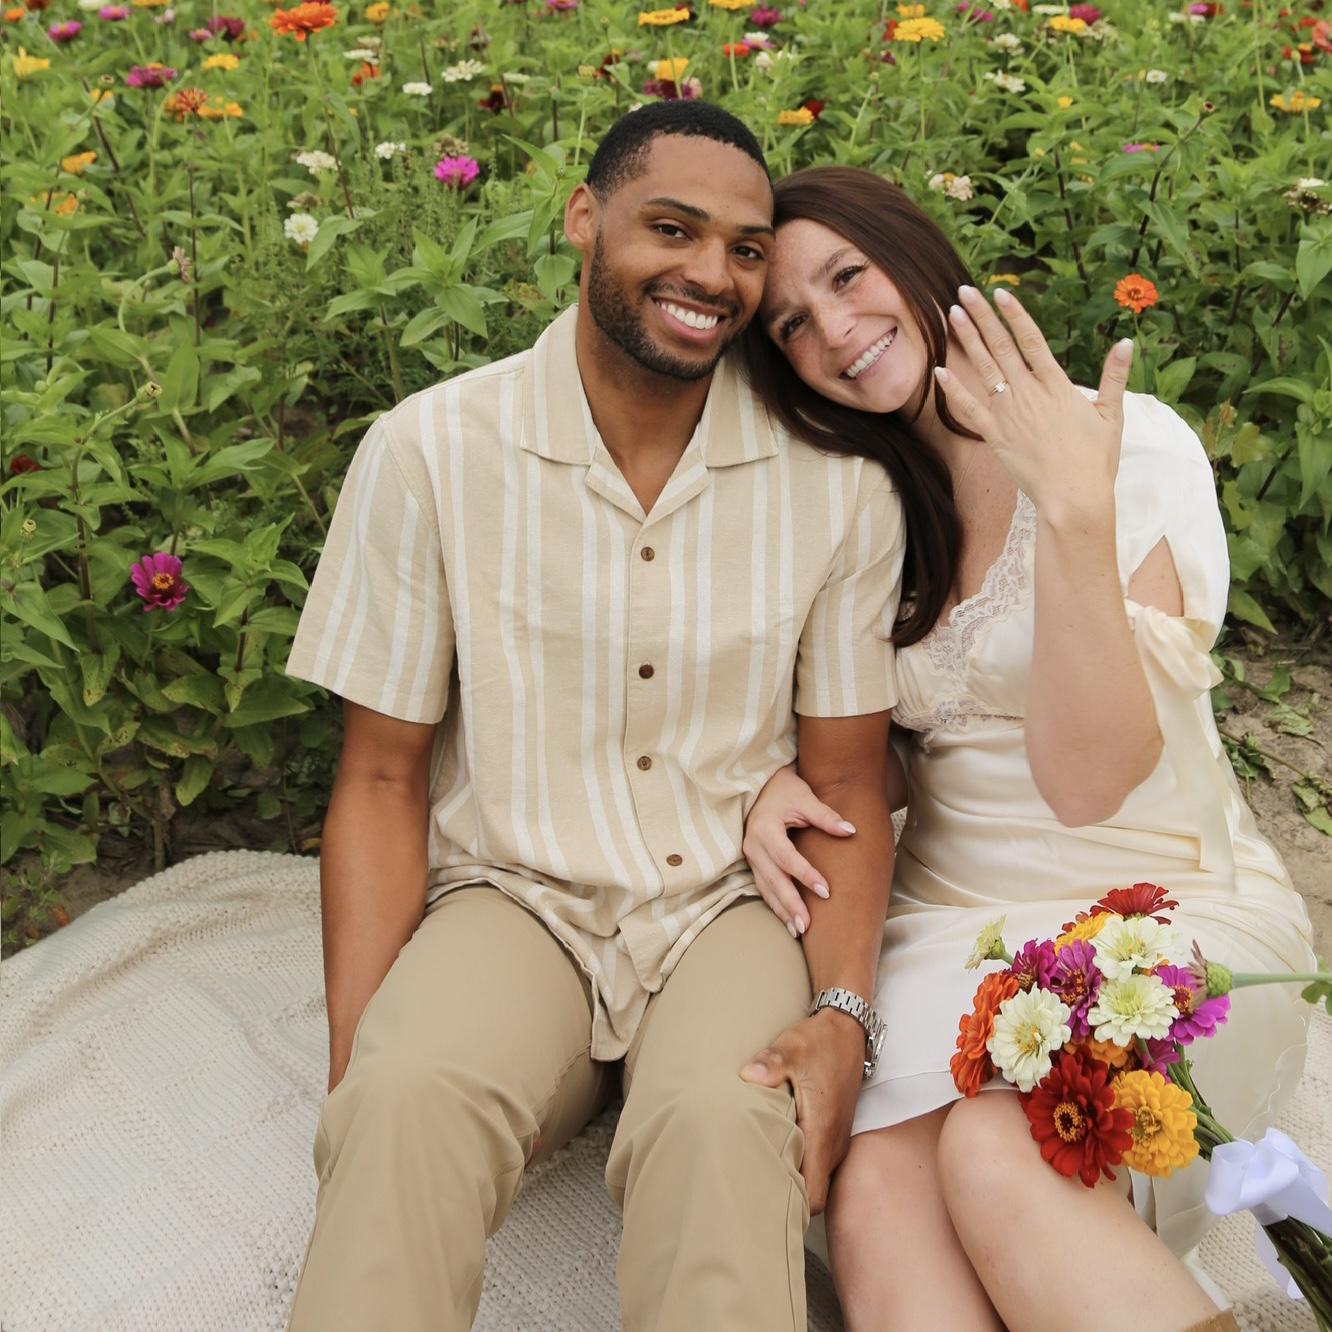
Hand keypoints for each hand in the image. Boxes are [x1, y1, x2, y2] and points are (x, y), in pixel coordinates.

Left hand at [739, 1009, 865, 1213]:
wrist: (846, 1029)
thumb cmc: (819, 1042)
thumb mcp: (792, 1049)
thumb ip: (771, 1064)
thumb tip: (749, 1075)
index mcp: (822, 1133)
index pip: (815, 1195)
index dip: (795, 1208)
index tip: (767, 1206)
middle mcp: (833, 1143)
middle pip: (815, 1193)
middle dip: (790, 1199)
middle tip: (754, 1194)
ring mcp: (836, 1138)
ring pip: (817, 1176)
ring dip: (796, 1178)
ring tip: (761, 1173)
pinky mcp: (834, 1129)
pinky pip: (819, 1160)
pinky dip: (802, 1162)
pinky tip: (778, 1149)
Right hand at [742, 764, 855, 936]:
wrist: (763, 787)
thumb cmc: (786, 791)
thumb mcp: (805, 798)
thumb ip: (826, 816)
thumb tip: (851, 831)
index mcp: (765, 828)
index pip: (787, 857)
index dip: (805, 874)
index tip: (826, 891)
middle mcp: (754, 845)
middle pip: (773, 879)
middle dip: (790, 903)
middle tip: (807, 925)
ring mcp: (751, 856)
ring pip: (766, 888)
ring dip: (782, 910)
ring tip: (799, 930)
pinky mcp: (754, 864)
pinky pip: (763, 888)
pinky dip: (776, 906)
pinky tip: (788, 922)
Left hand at [935, 285, 1132, 524]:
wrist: (1073, 496)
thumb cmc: (1095, 459)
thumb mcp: (1112, 414)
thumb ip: (1114, 376)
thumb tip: (1125, 341)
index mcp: (1057, 386)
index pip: (1032, 340)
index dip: (1015, 315)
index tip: (1000, 293)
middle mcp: (1029, 394)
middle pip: (1002, 347)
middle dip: (982, 317)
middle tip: (965, 291)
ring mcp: (1009, 415)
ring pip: (984, 370)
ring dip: (967, 341)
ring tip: (952, 315)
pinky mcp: (995, 436)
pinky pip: (969, 409)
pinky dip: (954, 390)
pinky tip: (939, 370)